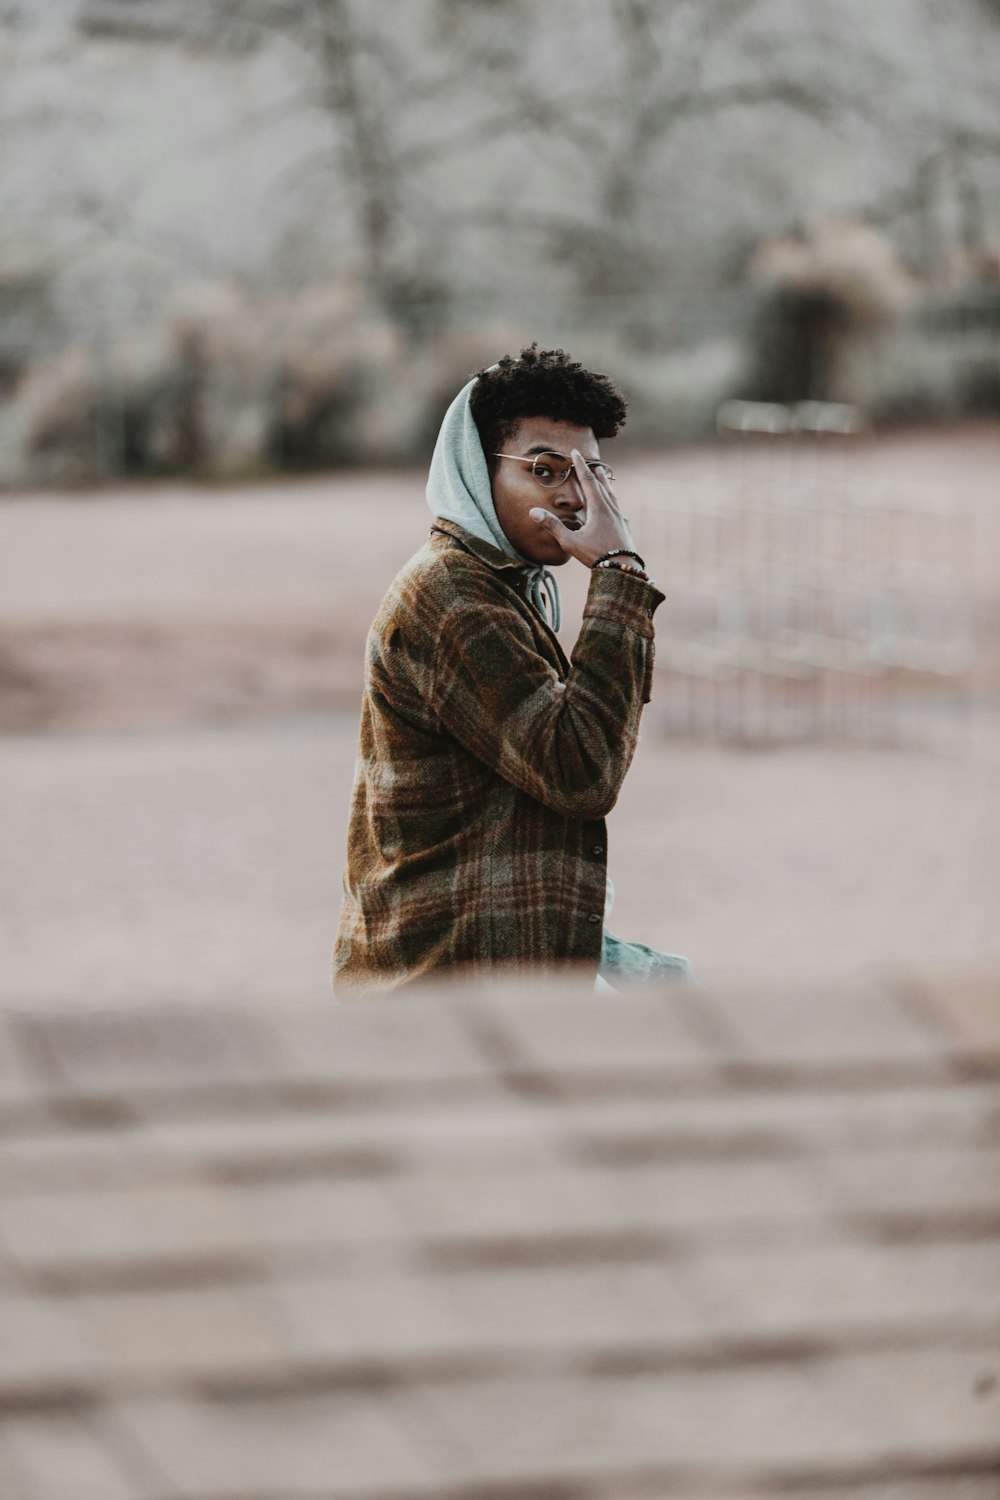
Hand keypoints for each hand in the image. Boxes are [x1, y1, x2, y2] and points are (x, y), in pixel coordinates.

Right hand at [529, 450, 637, 568]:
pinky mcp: (624, 528)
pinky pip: (618, 510)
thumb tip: (533, 512)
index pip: (587, 480)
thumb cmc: (596, 555)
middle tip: (591, 463)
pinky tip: (616, 510)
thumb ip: (553, 526)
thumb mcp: (570, 542)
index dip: (580, 465)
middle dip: (594, 473)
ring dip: (606, 485)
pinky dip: (614, 504)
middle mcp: (611, 509)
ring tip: (604, 477)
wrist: (623, 570)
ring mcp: (620, 518)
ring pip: (612, 496)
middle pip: (602, 486)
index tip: (576, 452)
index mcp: (598, 507)